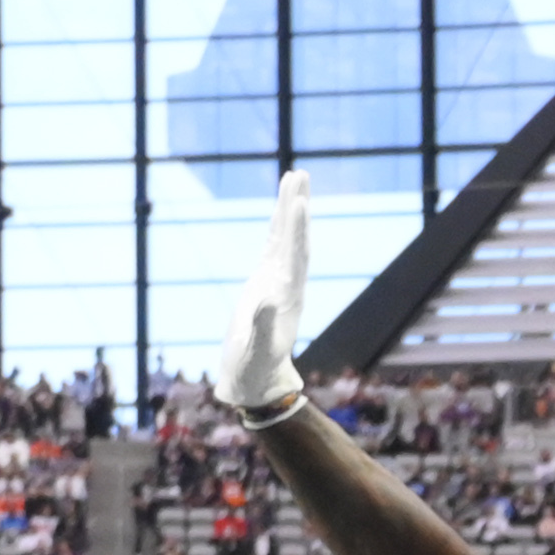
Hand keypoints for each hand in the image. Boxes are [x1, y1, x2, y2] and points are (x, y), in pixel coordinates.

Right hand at [212, 173, 311, 420]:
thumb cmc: (254, 368)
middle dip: (296, 206)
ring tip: (293, 178)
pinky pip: (273, 247)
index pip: (295, 256)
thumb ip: (263, 327)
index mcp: (288, 297)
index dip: (295, 229)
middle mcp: (288, 284)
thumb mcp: (256, 350)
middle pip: (295, 239)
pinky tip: (281, 208)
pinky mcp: (266, 282)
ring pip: (286, 238)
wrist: (255, 379)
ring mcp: (278, 281)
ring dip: (289, 208)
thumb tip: (269, 302)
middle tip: (300, 174)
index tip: (298, 202)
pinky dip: (277, 226)